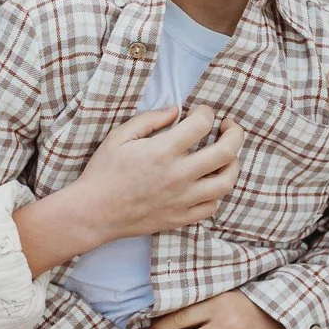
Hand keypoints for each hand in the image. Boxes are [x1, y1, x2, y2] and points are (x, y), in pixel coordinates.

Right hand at [16, 106, 241, 274]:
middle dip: (234, 133)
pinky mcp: (181, 218)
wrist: (93, 213)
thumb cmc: (103, 172)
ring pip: (226, 182)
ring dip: (233, 164)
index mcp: (162, 151)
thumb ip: (150, 119)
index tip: (202, 112)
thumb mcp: (120, 136)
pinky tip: (208, 182)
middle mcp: (178, 175)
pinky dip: (216, 192)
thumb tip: (177, 110)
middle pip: (226, 151)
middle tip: (229, 126)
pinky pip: (212, 206)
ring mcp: (182, 200)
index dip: (207, 112)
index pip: (202, 124)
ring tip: (227, 156)